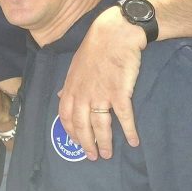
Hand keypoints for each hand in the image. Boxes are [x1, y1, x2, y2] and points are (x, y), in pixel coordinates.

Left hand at [57, 6, 143, 160]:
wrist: (114, 34)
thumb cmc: (95, 48)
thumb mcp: (76, 65)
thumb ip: (69, 84)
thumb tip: (59, 96)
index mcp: (71, 87)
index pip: (65, 115)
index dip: (70, 132)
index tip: (76, 143)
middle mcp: (83, 93)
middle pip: (82, 125)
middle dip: (86, 143)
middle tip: (93, 156)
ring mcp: (101, 94)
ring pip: (100, 125)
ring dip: (104, 142)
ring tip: (108, 154)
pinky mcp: (119, 92)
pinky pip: (124, 118)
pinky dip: (128, 131)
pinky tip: (132, 141)